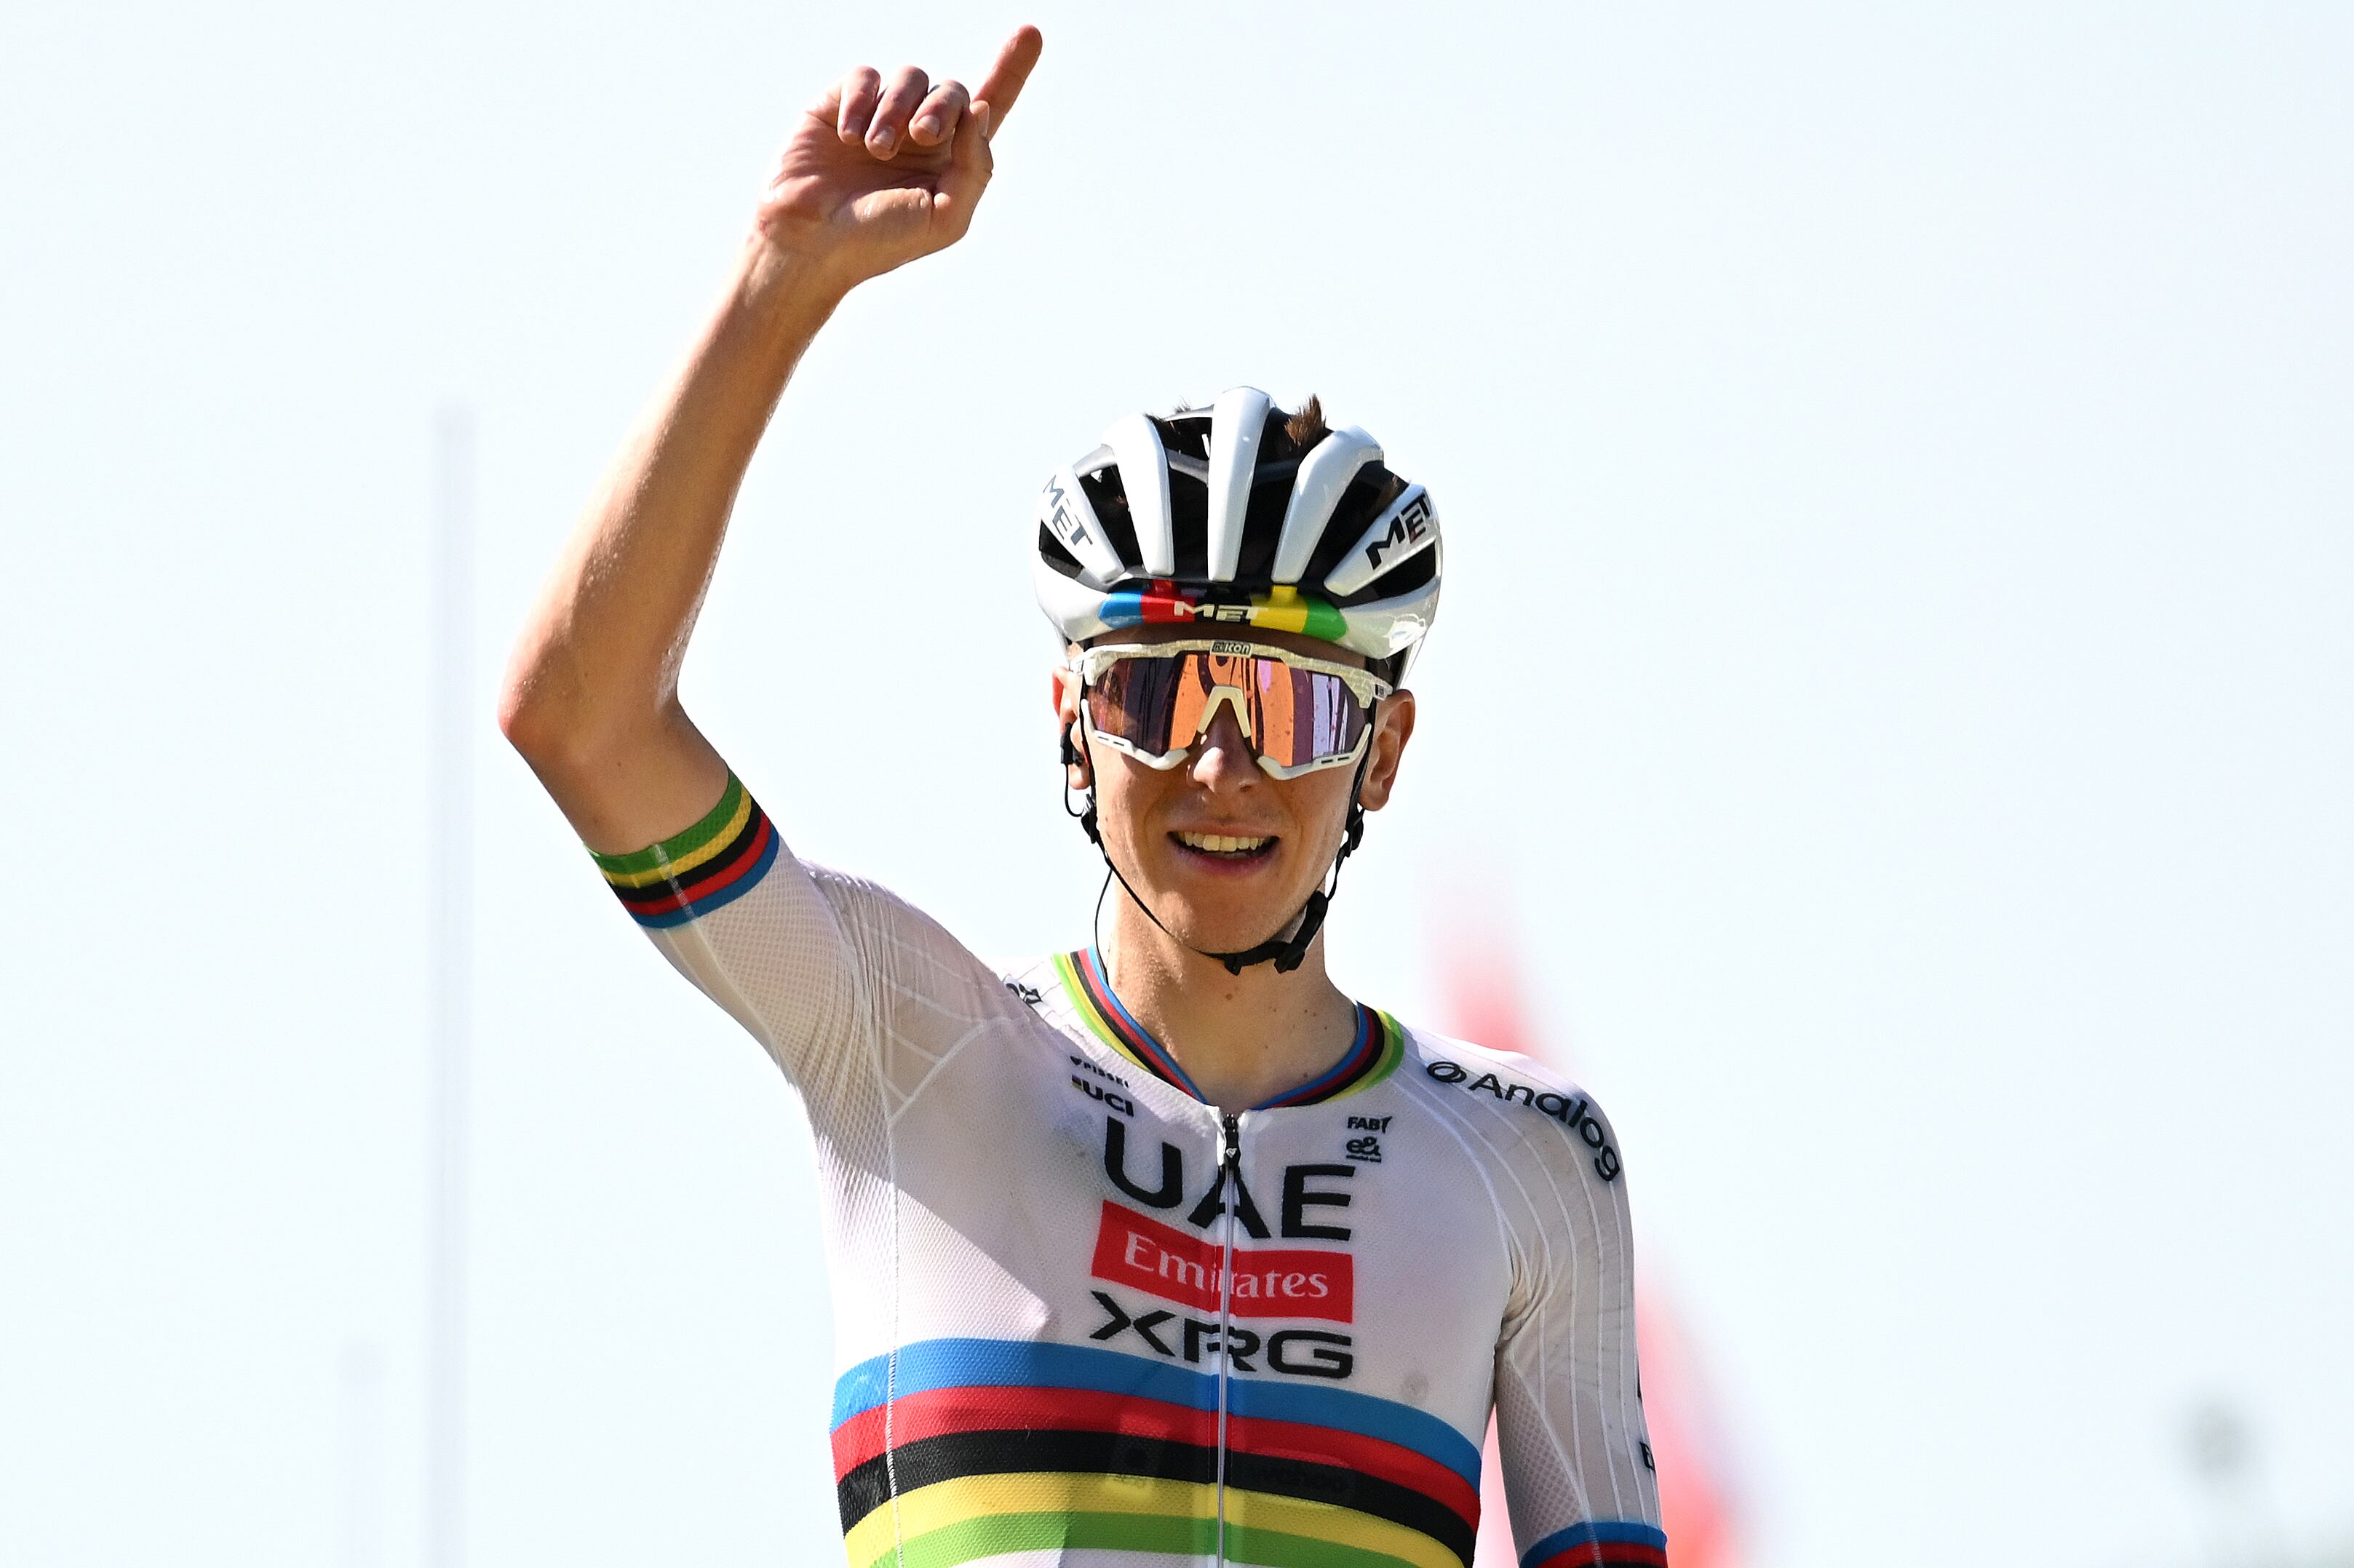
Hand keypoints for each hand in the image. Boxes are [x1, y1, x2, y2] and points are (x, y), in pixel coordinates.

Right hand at [755, 26, 1042, 290]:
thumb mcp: (946, 218)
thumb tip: (979, 110)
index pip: (990, 107)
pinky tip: (849, 138)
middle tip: (922, 136)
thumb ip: (976, 168)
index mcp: (952, 160)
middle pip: (953, 90)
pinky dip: (862, 101)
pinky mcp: (840, 104)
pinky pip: (865, 76)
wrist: (812, 244)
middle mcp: (920, 133)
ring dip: (899, 108)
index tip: (1031, 33)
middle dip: (943, 106)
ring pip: (911, 76)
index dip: (1011, 70)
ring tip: (878, 148)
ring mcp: (880, 115)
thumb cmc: (879, 241)